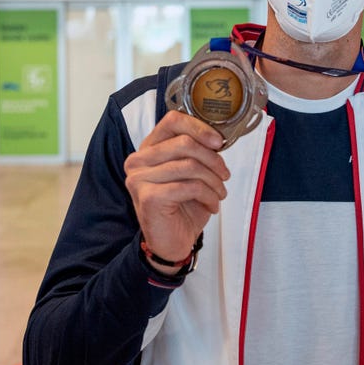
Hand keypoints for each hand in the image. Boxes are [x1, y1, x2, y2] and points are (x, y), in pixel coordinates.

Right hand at [124, 110, 229, 268]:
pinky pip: (189, 186)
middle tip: (224, 175)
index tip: (218, 142)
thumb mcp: (192, 174)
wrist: (172, 243)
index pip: (172, 121)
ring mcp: (140, 179)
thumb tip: (217, 138)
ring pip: (190, 165)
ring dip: (213, 180)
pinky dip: (208, 195)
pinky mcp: (149, 197)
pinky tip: (212, 205)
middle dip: (213, 160)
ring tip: (219, 193)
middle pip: (184, 143)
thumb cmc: (183, 207)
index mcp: (149, 149)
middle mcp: (138, 161)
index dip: (199, 128)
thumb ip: (197, 152)